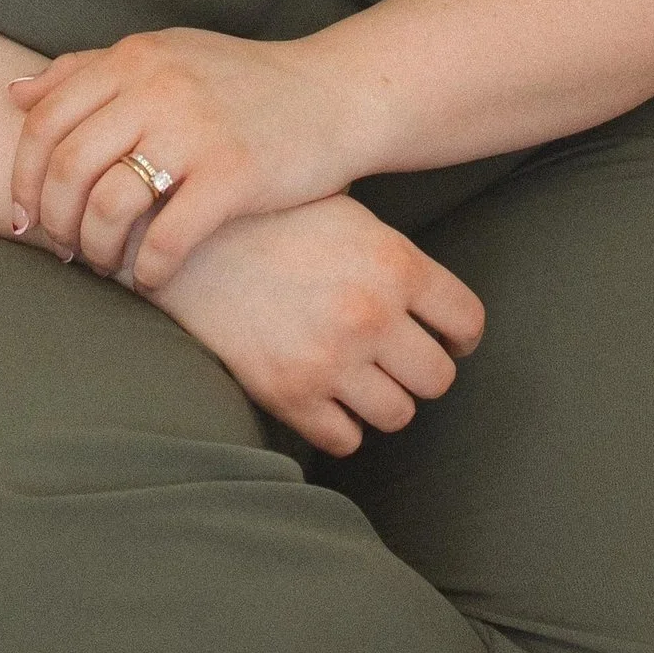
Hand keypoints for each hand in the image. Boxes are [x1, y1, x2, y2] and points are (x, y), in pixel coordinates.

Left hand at [8, 27, 364, 284]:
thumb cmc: (243, 83)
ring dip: (96, 249)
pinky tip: (151, 278)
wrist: (335, 95)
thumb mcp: (166, 56)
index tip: (25, 216)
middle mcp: (159, 89)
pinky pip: (167, 238)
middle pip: (68, 167)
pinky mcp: (235, 175)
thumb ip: (90, 70)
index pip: (46, 122)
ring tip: (104, 263)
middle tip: (63, 247)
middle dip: (55, 220)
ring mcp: (197, 131)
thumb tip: (16, 94)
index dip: (24, 177)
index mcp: (135, 58)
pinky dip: (148, 270)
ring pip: (109, 206)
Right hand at [149, 197, 485, 457]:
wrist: (186, 238)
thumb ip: (394, 255)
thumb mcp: (346, 213)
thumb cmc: (269, 218)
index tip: (445, 337)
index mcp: (394, 261)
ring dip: (383, 400)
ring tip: (359, 377)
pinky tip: (325, 397)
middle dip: (420, 370)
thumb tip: (430, 294)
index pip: (467, 323)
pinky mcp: (290, 394)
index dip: (459, 335)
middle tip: (396, 358)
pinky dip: (341, 425)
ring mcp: (332, 359)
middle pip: (439, 378)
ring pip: (398, 415)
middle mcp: (371, 314)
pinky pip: (345, 439)